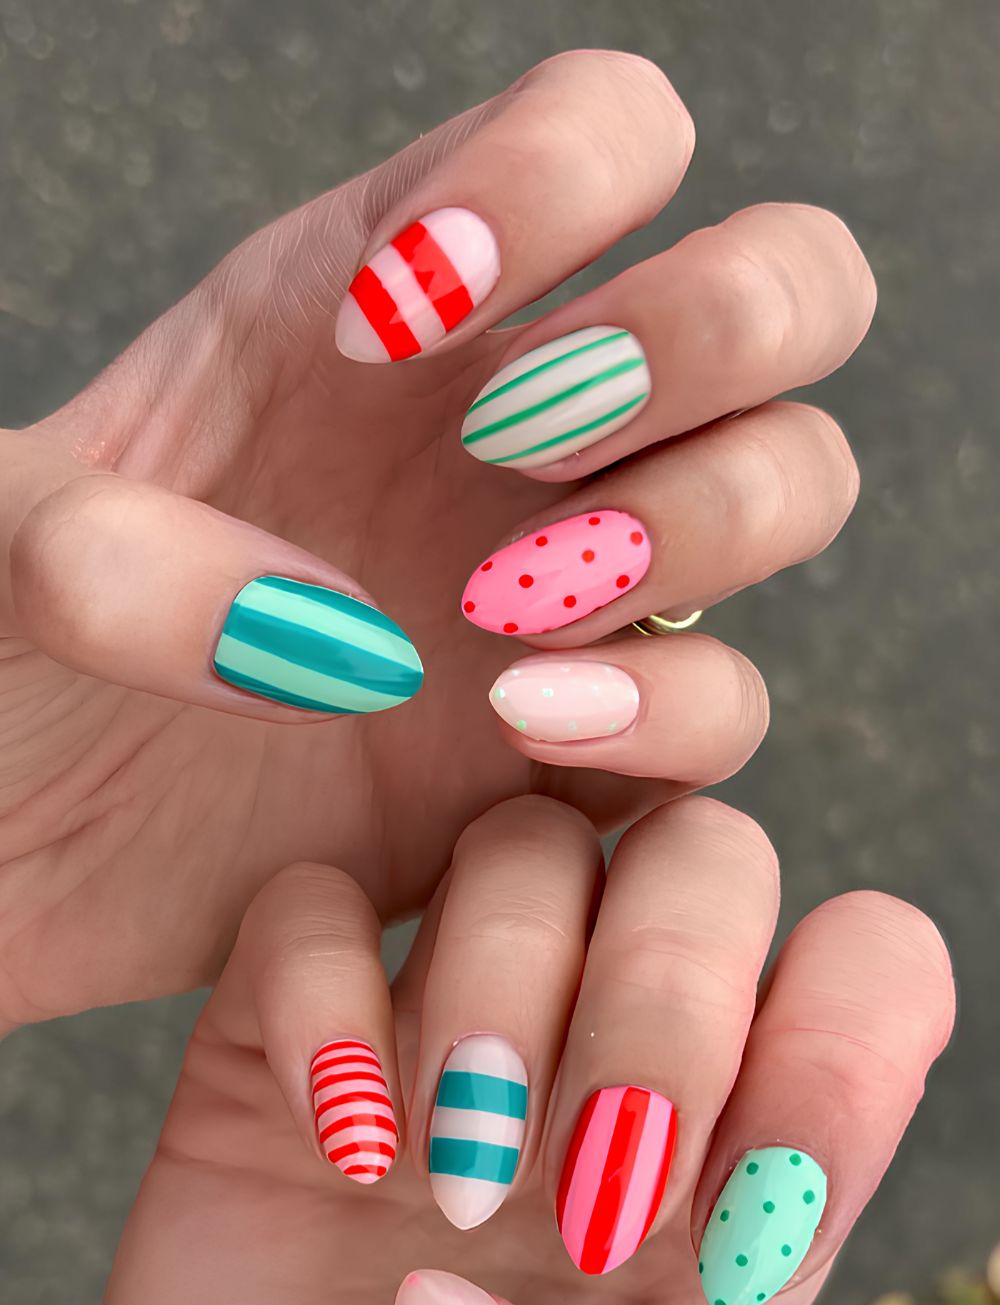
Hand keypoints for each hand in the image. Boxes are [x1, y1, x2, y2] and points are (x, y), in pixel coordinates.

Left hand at [0, 50, 873, 1029]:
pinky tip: (521, 722)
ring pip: (792, 481)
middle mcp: (520, 430)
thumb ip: (105, 551)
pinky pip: (729, 708)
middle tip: (516, 438)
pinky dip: (672, 708)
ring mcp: (567, 591)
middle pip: (781, 291)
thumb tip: (340, 639)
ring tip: (510, 608)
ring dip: (708, 519)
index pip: (614, 133)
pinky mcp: (579, 753)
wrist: (22, 844)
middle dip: (703, 336)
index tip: (391, 321)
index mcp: (397, 301)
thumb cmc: (1, 663)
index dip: (564, 181)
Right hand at [81, 797, 952, 1304]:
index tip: (744, 1207)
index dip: (842, 1044)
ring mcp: (439, 1034)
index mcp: (727, 1176)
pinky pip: (313, 908)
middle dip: (669, 998)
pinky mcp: (286, 1038)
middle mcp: (597, 1067)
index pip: (863, 977)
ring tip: (450, 1183)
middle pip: (705, 862)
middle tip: (591, 1191)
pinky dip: (321, 989)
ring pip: (525, 848)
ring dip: (502, 987)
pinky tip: (330, 1141)